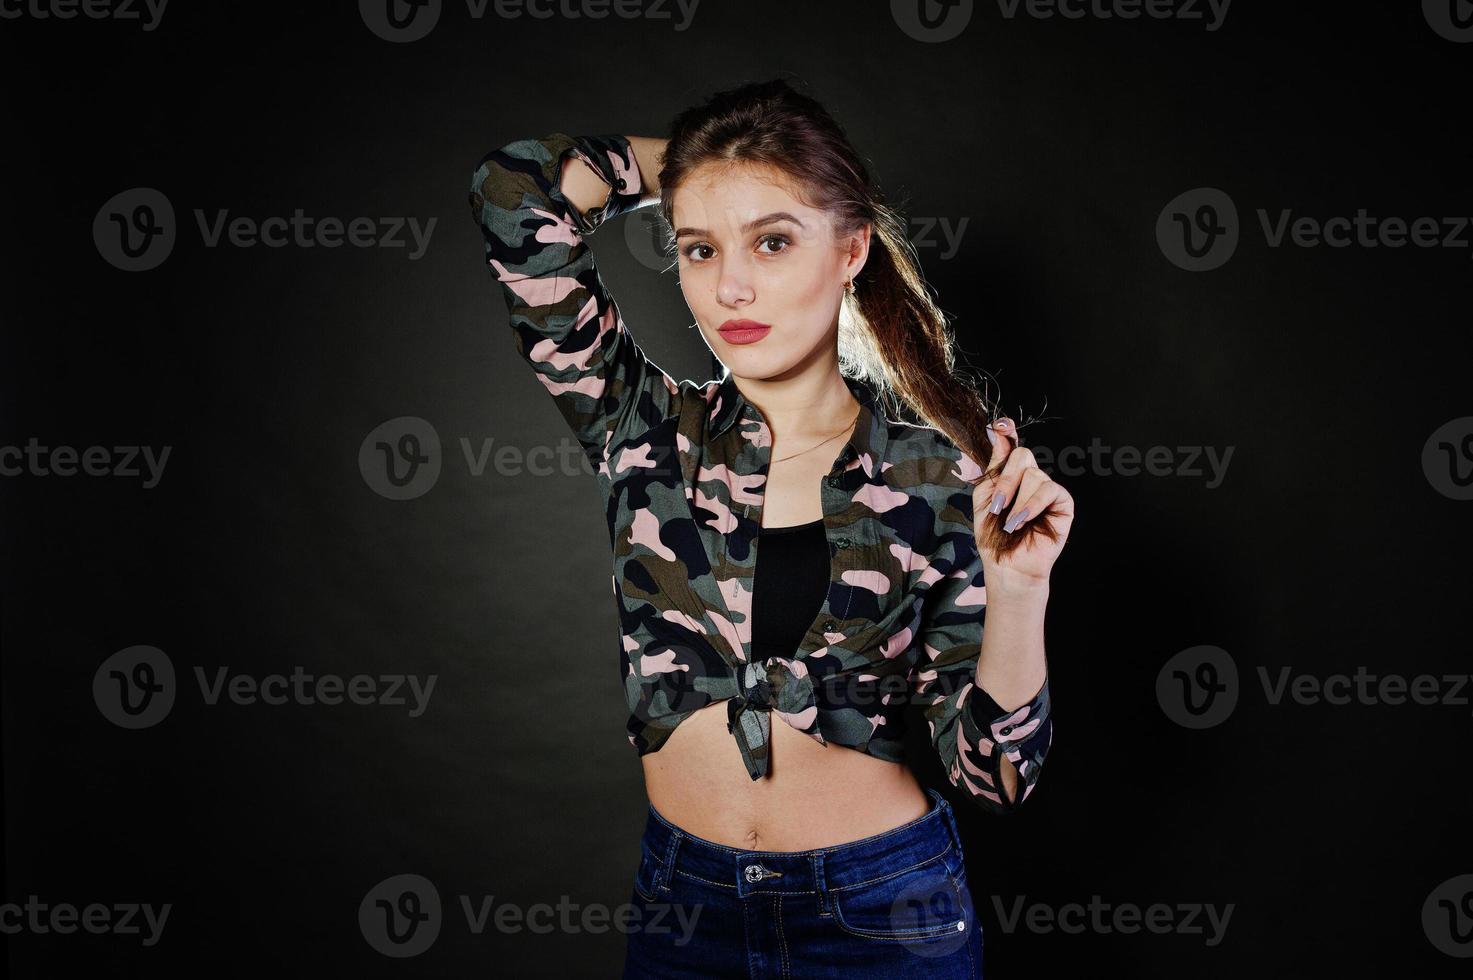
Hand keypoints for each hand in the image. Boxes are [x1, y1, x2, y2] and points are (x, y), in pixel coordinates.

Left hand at [970, 418, 1074, 584]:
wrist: (1007, 565)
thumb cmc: (994, 536)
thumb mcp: (984, 497)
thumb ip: (993, 467)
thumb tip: (999, 433)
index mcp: (1011, 475)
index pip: (1012, 445)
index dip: (1008, 431)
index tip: (1001, 426)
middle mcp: (1031, 479)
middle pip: (1023, 455)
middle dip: (1006, 481)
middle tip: (997, 506)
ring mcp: (1047, 490)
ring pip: (1034, 474)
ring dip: (1017, 501)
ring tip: (1010, 523)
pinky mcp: (1063, 504)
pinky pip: (1049, 490)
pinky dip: (1032, 505)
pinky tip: (1023, 521)